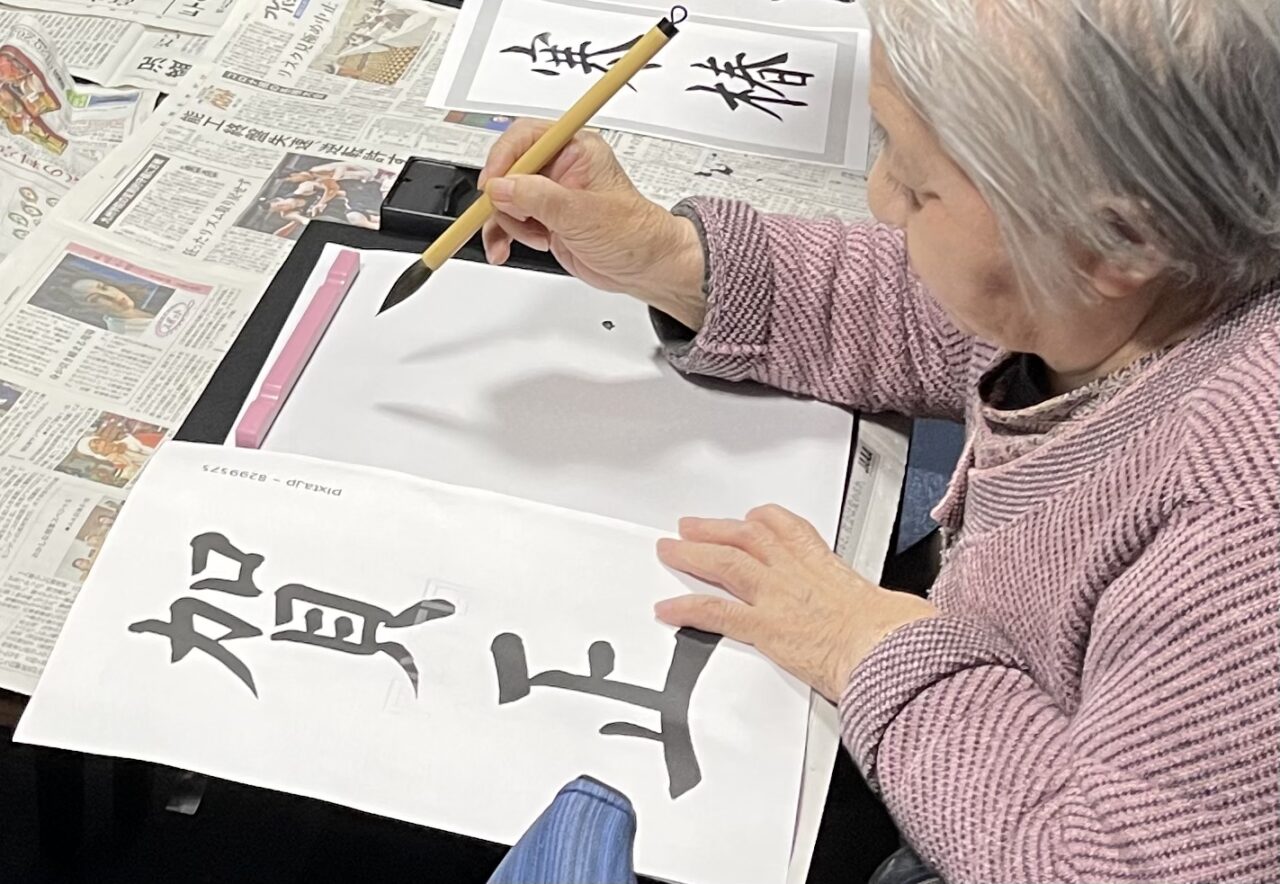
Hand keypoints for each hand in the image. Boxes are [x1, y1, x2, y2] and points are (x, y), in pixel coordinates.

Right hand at [479, 118, 706, 328]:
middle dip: (503, 198)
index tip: (492, 184)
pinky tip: (504, 249)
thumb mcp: (584, 214)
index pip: (526, 138)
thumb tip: (502, 187)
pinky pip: (509, 222)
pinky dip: (502, 236)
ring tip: (531, 239)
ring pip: (505, 199)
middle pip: (508, 170)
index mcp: (576, 150)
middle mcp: (560, 169)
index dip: (503, 158)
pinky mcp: (544, 220)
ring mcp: (550, 196)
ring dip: (505, 223)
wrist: (646, 268)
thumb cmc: (635, 234)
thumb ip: (538, 198)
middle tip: (511, 218)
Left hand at [655, 505, 936, 701]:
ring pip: (726, 564)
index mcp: (827, 567)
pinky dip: (688, 608)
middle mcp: (797, 575)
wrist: (890, 649)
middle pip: (747, 539)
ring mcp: (778, 598)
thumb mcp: (892, 608)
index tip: (752, 516)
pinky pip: (717, 612)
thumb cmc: (897, 634)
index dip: (764, 521)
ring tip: (671, 550)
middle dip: (716, 530)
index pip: (789, 530)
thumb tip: (905, 618)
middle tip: (692, 526)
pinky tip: (668, 608)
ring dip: (694, 554)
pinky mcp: (765, 627)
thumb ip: (884, 609)